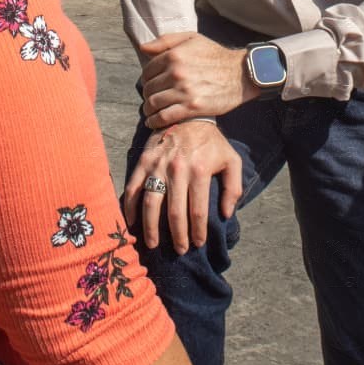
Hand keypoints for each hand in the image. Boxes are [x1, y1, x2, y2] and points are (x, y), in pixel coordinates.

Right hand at [121, 121, 242, 254]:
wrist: (188, 114)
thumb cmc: (212, 141)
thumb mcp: (232, 160)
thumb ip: (233, 188)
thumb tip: (226, 214)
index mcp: (199, 171)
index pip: (198, 211)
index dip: (197, 232)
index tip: (197, 244)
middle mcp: (177, 169)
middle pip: (174, 212)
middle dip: (177, 236)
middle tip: (179, 250)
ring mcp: (158, 165)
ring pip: (151, 204)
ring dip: (151, 228)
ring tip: (153, 244)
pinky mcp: (144, 160)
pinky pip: (134, 188)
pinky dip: (130, 207)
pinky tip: (132, 223)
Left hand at [139, 33, 259, 128]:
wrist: (241, 74)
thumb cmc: (216, 55)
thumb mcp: (192, 39)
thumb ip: (165, 41)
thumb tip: (143, 48)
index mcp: (174, 55)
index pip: (147, 71)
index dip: (146, 79)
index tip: (150, 84)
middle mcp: (177, 73)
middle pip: (149, 88)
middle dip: (147, 94)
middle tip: (151, 98)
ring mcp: (184, 91)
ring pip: (154, 103)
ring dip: (149, 109)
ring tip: (150, 111)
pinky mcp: (192, 107)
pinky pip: (165, 117)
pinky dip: (155, 121)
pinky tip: (153, 122)